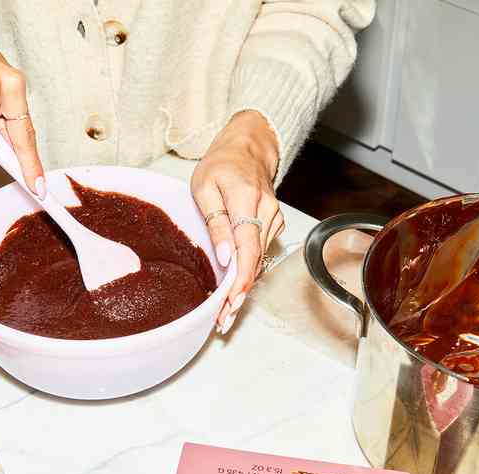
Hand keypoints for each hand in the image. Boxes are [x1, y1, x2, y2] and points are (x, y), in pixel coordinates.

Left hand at [191, 110, 284, 334]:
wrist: (248, 148)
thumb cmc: (221, 165)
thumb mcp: (204, 188)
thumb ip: (215, 223)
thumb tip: (225, 258)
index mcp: (247, 200)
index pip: (247, 248)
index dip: (240, 280)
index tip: (229, 303)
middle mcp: (266, 212)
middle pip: (255, 261)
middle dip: (239, 294)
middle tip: (223, 321)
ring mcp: (274, 219)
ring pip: (259, 261)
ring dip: (244, 288)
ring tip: (225, 313)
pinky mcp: (274, 224)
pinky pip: (260, 253)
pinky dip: (249, 272)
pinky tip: (235, 289)